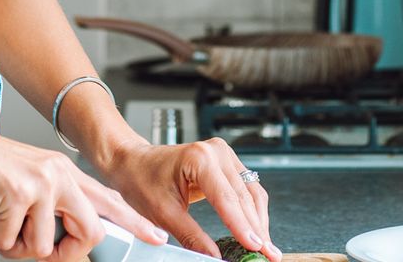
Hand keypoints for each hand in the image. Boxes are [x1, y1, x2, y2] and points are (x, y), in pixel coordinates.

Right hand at [0, 123, 169, 260]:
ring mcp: (40, 183)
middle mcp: (58, 174)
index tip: (157, 239)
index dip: (135, 224)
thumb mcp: (23, 180)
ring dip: (11, 246)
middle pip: (90, 233)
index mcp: (63, 171)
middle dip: (61, 255)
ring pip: (42, 247)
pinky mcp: (17, 193)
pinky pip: (8, 241)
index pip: (109, 200)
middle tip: (26, 247)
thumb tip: (55, 245)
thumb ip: (45, 207)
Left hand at [97, 138, 279, 261]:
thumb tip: (214, 258)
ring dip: (259, 221)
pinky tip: (256, 231)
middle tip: (268, 255)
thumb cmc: (142, 181)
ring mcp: (224, 154)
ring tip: (266, 248)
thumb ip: (192, 237)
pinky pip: (247, 188)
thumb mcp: (164, 214)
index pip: (228, 199)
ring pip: (252, 193)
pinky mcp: (227, 162)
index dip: (243, 227)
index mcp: (199, 159)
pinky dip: (252, 211)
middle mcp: (216, 151)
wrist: (133, 162)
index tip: (256, 248)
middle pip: (245, 197)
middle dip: (257, 229)